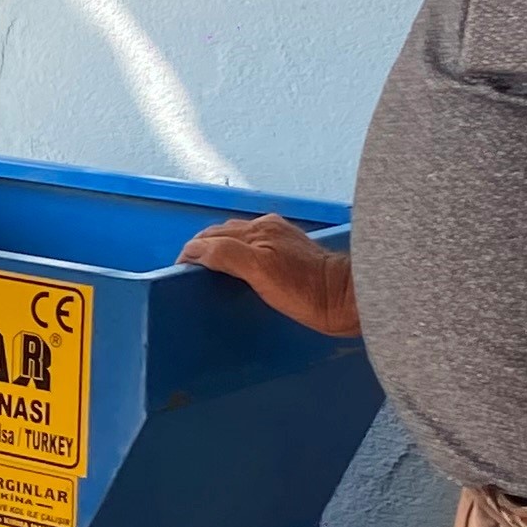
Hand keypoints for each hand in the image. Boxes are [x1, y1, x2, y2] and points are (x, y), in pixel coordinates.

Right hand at [179, 216, 360, 337]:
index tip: (180, 272)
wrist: (346, 298)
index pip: (211, 237)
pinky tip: (239, 271)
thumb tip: (195, 250)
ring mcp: (280, 239)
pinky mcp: (291, 252)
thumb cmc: (306, 290)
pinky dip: (238, 256)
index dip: (192, 253)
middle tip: (190, 273)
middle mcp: (267, 228)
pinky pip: (255, 248)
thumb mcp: (260, 270)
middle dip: (202, 249)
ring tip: (208, 272)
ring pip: (238, 240)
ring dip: (219, 251)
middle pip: (222, 235)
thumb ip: (225, 254)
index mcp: (258, 229)